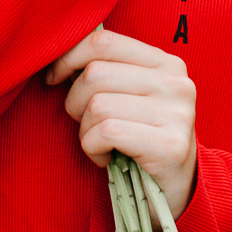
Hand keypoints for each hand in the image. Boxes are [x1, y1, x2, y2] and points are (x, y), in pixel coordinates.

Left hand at [45, 27, 197, 223]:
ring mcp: (177, 113)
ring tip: (99, 143)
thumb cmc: (142, 137)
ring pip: (98, 104)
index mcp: (166, 62)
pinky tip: (105, 158)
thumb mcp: (130, 95)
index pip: (103, 41)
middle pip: (95, 73)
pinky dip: (93, 148)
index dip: (68, 57)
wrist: (177, 190)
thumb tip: (58, 52)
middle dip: (74, 101)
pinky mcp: (171, 145)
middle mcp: (176, 82)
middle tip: (84, 123)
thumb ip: (105, 70)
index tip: (54, 78)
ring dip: (85, 130)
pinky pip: (107, 132)